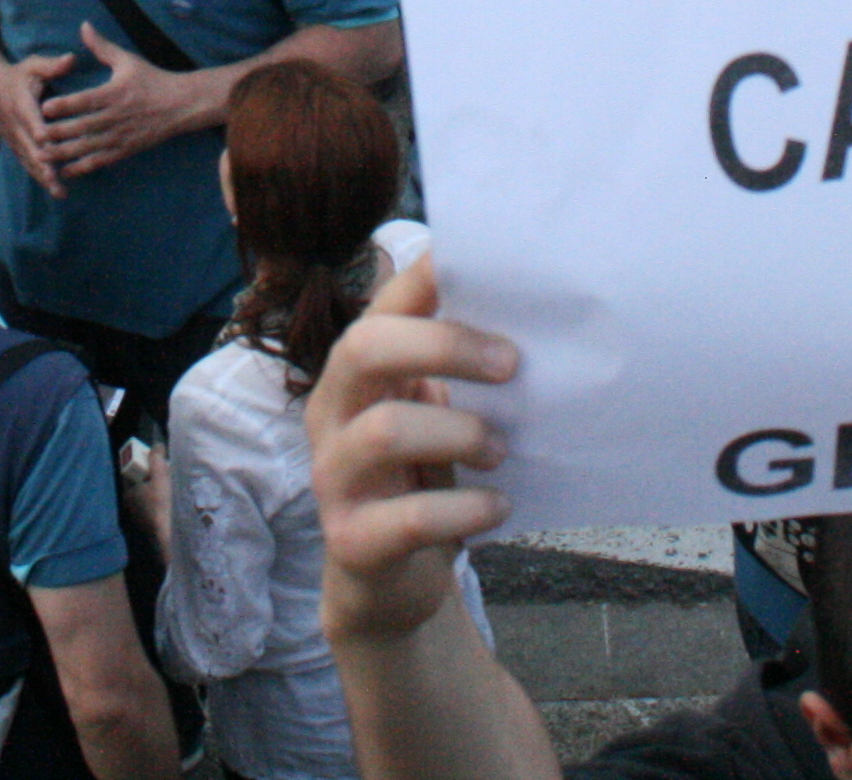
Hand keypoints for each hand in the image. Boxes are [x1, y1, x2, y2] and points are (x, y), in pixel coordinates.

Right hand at [0, 50, 79, 196]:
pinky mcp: (14, 144)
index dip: (39, 133)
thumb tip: (71, 59)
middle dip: (44, 166)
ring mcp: (13, 137)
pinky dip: (38, 175)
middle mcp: (15, 124)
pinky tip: (51, 188)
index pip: (30, 120)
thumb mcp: (33, 65)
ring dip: (42, 176)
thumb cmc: (18, 73)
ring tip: (59, 193)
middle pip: (30, 148)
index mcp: (21, 104)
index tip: (50, 146)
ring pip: (28, 160)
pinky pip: (26, 161)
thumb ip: (52, 65)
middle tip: (59, 183)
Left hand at [41, 24, 206, 175]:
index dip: (65, 104)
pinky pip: (100, 161)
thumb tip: (83, 26)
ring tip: (42, 155)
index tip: (44, 107)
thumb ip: (102, 46)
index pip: (85, 100)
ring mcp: (120, 136)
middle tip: (35, 135)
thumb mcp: (128, 61)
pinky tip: (65, 171)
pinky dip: (82, 167)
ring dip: (64, 153)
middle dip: (58, 132)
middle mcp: (116, 117)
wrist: (182, 106)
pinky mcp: (125, 150)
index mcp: (115, 94)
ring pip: (88, 147)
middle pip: (82, 127)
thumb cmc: (153, 80)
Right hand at [305, 254, 519, 647]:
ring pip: (385, 431)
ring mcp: (334, 477)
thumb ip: (452, 370)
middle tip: (511, 364)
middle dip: (444, 345)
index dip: (423, 280)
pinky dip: (466, 508)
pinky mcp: (352, 539)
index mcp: (353, 374)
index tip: (484, 266)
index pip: (379, 306)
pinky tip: (497, 507)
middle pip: (364, 349)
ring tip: (499, 450)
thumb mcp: (430, 415)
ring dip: (459, 433)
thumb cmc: (419, 482)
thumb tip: (520, 314)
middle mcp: (331, 414)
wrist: (388, 585)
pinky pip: (409, 517)